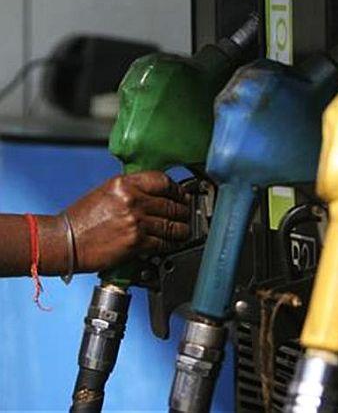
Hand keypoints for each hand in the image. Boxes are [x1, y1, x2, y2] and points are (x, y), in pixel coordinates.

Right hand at [65, 171, 190, 271]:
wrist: (64, 242)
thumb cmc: (81, 219)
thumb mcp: (106, 192)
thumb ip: (131, 189)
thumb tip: (154, 192)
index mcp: (124, 183)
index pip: (163, 180)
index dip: (176, 189)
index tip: (181, 194)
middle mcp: (132, 199)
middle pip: (171, 203)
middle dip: (183, 210)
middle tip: (187, 213)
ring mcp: (135, 221)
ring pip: (171, 224)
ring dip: (182, 228)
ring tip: (184, 230)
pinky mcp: (136, 241)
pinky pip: (163, 242)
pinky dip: (171, 243)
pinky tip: (172, 243)